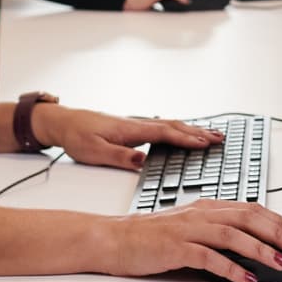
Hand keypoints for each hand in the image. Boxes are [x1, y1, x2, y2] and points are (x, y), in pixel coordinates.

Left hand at [33, 107, 219, 168]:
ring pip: (170, 125)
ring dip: (192, 129)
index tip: (205, 144)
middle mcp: (137, 124)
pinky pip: (163, 126)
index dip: (187, 139)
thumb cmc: (76, 136)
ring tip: (210, 134)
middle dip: (198, 132)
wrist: (62, 122)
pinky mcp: (133, 128)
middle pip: (175, 126)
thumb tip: (142, 160)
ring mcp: (136, 125)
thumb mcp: (94, 152)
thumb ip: (120, 156)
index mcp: (131, 130)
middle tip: (219, 137)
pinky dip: (179, 129)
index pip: (166, 133)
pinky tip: (183, 132)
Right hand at [101, 200, 281, 281]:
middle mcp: (201, 213)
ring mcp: (188, 230)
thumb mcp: (189, 226)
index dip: (278, 219)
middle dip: (278, 232)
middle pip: (248, 217)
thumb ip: (217, 230)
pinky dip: (231, 268)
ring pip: (233, 234)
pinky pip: (209, 257)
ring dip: (261, 249)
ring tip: (280, 261)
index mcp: (207, 206)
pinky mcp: (175, 248)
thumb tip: (251, 244)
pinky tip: (245, 278)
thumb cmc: (151, 236)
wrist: (113, 238)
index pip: (251, 208)